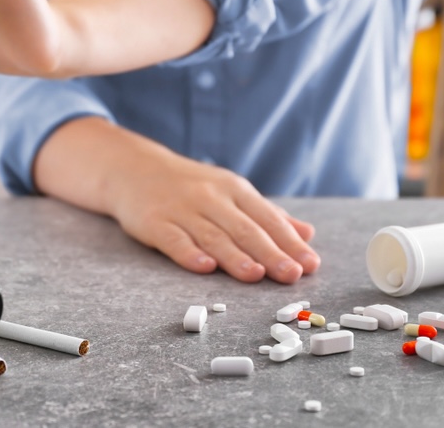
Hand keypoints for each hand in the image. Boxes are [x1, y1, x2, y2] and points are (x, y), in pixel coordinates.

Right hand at [110, 152, 319, 283]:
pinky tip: (205, 267)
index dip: (289, 242)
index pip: (267, 218)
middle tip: (291, 274)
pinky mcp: (154, 222)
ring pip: (213, 236)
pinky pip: (174, 239)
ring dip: (235, 256)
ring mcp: (181, 209)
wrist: (134, 168)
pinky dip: (190, 253)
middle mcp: (211, 198)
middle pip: (244, 228)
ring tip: (256, 275)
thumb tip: (307, 234)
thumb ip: (268, 215)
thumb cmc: (190, 185)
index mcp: (234, 189)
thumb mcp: (231, 192)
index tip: (309, 263)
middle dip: (270, 252)